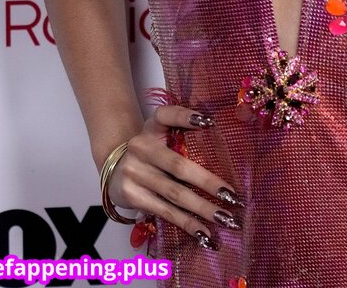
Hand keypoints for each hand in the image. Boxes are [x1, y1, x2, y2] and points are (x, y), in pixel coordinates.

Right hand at [106, 105, 243, 248]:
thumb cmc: (149, 150)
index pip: (167, 116)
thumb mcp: (159, 131)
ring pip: (174, 193)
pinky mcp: (131, 196)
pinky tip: (203, 231)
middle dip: (207, 182)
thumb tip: (216, 134)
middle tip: (232, 196)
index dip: (186, 117)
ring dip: (202, 208)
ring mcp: (134, 172)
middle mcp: (141, 147)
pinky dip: (186, 222)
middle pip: (179, 166)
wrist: (115, 168)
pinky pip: (164, 211)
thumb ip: (181, 128)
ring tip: (225, 218)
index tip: (209, 123)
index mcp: (151, 126)